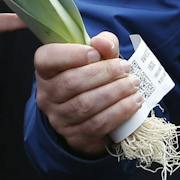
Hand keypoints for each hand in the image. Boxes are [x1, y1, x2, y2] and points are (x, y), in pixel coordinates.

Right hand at [35, 31, 142, 156]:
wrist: (95, 110)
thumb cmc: (94, 74)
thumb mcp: (98, 54)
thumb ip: (103, 43)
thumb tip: (103, 42)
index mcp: (46, 70)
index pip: (47, 58)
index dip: (71, 54)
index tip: (95, 53)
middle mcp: (46, 96)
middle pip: (71, 83)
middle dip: (104, 73)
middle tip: (126, 67)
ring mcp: (58, 119)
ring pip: (85, 105)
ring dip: (115, 93)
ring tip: (133, 84)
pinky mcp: (74, 137)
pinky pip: (97, 125)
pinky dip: (119, 112)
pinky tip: (134, 102)